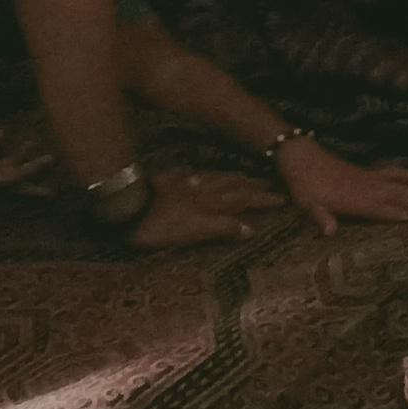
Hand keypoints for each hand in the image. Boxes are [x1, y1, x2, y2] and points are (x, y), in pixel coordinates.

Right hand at [0, 114, 46, 189]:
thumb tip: (3, 136)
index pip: (3, 181)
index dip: (22, 177)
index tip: (41, 165)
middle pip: (11, 186)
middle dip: (32, 186)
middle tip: (54, 192)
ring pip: (9, 175)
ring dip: (28, 168)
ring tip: (49, 158)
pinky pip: (2, 165)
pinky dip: (16, 157)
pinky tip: (28, 143)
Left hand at [127, 169, 283, 250]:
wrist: (124, 207)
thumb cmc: (157, 228)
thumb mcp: (191, 233)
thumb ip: (221, 229)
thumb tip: (250, 228)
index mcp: (209, 205)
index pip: (243, 201)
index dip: (262, 201)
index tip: (282, 199)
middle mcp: (201, 191)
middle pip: (233, 187)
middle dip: (254, 187)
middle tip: (273, 185)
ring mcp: (185, 184)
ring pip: (217, 179)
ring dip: (235, 179)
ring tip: (248, 178)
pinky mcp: (169, 181)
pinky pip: (195, 175)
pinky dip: (206, 176)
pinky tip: (204, 176)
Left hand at [274, 134, 407, 233]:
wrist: (302, 159)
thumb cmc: (304, 186)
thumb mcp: (307, 204)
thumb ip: (320, 217)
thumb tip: (329, 232)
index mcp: (354, 199)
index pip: (379, 208)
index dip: (396, 213)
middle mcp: (367, 188)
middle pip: (397, 196)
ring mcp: (370, 179)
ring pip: (400, 185)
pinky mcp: (369, 173)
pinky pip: (394, 174)